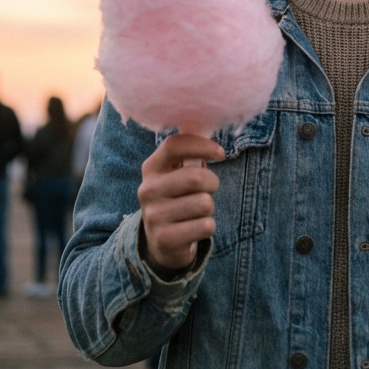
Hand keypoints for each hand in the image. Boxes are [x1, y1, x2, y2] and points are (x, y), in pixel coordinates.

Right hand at [138, 133, 224, 275]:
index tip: (220, 153)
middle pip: (197, 177)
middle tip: (208, 190)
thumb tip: (210, 127)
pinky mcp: (164, 239)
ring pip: (204, 203)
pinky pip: (205, 226)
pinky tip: (194, 228)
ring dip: (209, 207)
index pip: (174, 145)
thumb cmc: (177, 197)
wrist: (161, 241)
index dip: (201, 145)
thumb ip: (189, 154)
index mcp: (151, 168)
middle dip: (212, 183)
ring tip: (197, 211)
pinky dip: (208, 227)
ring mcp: (153, 216)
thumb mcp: (175, 174)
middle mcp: (148, 190)